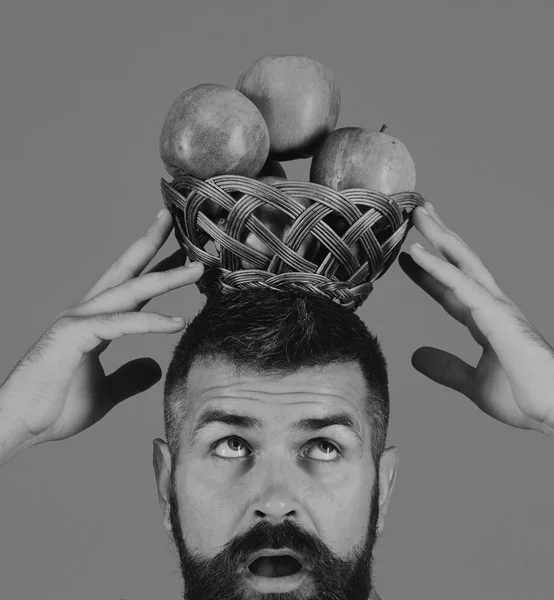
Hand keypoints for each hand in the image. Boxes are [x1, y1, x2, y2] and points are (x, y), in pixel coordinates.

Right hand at [0, 208, 203, 457]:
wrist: (16, 428)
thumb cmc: (52, 408)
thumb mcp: (105, 392)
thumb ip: (129, 378)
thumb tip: (154, 367)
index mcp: (94, 322)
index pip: (132, 288)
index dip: (156, 268)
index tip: (182, 252)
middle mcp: (87, 313)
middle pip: (128, 271)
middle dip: (152, 242)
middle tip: (174, 217)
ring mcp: (78, 321)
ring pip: (131, 291)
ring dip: (166, 277)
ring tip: (199, 267)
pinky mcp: (73, 336)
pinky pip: (120, 325)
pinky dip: (150, 322)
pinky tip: (178, 322)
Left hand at [398, 202, 553, 435]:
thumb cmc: (525, 398)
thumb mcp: (472, 384)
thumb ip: (446, 368)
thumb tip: (416, 356)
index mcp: (486, 320)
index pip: (451, 289)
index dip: (429, 272)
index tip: (408, 257)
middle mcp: (492, 306)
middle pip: (459, 262)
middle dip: (439, 237)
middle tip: (417, 212)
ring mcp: (496, 307)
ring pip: (462, 262)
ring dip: (439, 236)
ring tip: (418, 212)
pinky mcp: (497, 315)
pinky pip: (461, 284)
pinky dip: (438, 267)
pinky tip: (418, 250)